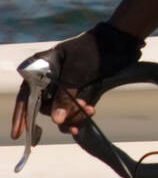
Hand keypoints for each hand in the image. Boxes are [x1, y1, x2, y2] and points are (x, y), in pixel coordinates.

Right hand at [11, 22, 143, 137]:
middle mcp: (50, 81)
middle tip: (81, 105)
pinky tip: (90, 112)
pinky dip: (79, 117)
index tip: (20, 133)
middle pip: (44, 107)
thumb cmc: (93, 50)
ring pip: (59, 113)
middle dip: (61, 112)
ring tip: (89, 109)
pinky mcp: (77, 96)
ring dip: (73, 116)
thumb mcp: (76, 70)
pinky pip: (71, 114)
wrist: (117, 44)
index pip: (27, 95)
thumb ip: (64, 95)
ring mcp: (64, 90)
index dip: (22, 114)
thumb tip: (55, 119)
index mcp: (42, 69)